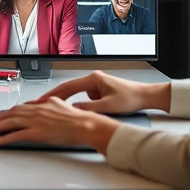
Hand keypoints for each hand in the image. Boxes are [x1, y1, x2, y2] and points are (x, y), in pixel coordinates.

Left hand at [0, 97, 119, 151]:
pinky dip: (5, 137)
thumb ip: (48, 105)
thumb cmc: (77, 119)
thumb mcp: (60, 105)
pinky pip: (17, 135)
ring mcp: (36, 121)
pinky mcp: (38, 132)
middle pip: (11, 113)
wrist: (86, 124)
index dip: (6, 112)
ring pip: (10, 122)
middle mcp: (36, 110)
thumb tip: (39, 106)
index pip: (19, 107)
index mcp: (42, 103)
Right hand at [38, 70, 169, 113]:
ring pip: (79, 94)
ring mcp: (97, 85)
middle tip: (44, 103)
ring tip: (73, 110)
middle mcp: (94, 79)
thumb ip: (89, 108)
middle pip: (70, 88)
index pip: (68, 86)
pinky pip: (87, 98)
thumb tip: (73, 109)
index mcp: (94, 79)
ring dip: (75, 102)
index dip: (55, 93)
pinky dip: (85, 104)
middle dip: (58, 97)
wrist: (145, 96)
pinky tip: (92, 110)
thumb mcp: (108, 106)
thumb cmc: (131, 98)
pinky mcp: (101, 91)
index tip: (43, 99)